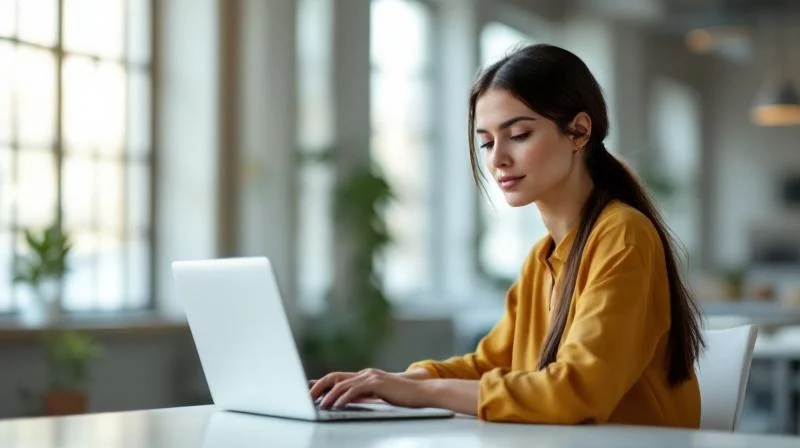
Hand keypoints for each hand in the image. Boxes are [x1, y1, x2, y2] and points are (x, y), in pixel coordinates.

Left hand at [309, 368, 432, 409]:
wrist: (421, 393)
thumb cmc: (402, 397)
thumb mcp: (379, 395)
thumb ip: (364, 395)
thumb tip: (347, 402)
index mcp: (365, 376)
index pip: (338, 377)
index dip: (322, 383)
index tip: (308, 390)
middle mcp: (365, 373)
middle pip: (335, 377)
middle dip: (319, 387)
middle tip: (307, 397)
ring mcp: (371, 376)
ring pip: (342, 383)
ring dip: (328, 394)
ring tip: (319, 404)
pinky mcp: (377, 383)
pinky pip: (355, 390)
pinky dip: (343, 397)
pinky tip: (336, 405)